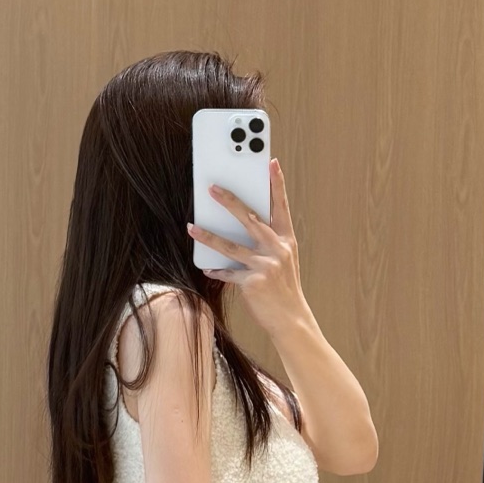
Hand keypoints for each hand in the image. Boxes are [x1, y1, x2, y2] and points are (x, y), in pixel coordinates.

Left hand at [187, 159, 307, 339]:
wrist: (291, 320)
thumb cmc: (285, 288)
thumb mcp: (284, 260)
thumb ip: (268, 242)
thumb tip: (243, 223)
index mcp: (286, 240)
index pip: (281, 206)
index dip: (277, 184)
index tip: (271, 162)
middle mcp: (277, 249)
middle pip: (250, 219)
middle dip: (230, 201)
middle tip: (212, 188)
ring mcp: (265, 265)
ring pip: (231, 246)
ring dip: (208, 236)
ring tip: (192, 227)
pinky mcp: (252, 282)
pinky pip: (228, 272)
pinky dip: (216, 270)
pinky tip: (206, 266)